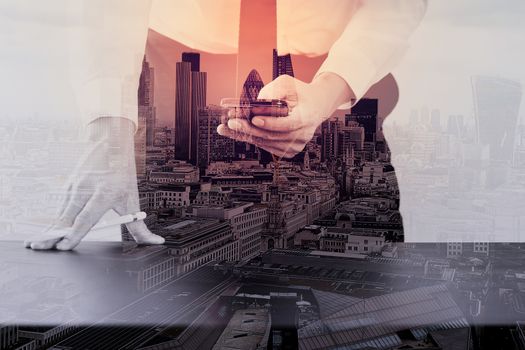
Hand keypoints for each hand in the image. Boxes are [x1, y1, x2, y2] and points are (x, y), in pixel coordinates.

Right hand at [25, 117, 163, 249]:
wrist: (109, 144)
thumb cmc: (122, 174)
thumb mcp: (133, 201)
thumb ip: (141, 227)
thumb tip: (156, 242)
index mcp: (104, 193)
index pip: (85, 219)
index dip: (74, 234)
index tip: (64, 246)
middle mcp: (86, 189)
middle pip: (66, 217)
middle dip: (52, 234)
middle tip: (39, 247)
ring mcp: (74, 186)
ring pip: (60, 212)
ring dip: (49, 228)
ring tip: (38, 243)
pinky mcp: (67, 185)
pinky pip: (60, 207)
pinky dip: (53, 219)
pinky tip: (47, 230)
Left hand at [217, 73, 352, 157]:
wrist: (315, 105)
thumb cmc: (300, 93)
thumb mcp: (288, 84)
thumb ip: (273, 90)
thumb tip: (255, 102)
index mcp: (306, 117)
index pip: (287, 124)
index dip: (270, 123)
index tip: (254, 119)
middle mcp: (302, 134)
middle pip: (272, 136)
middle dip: (248, 129)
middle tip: (231, 122)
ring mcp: (295, 145)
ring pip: (266, 142)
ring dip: (245, 135)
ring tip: (227, 127)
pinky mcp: (288, 150)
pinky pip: (266, 146)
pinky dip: (251, 139)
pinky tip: (237, 133)